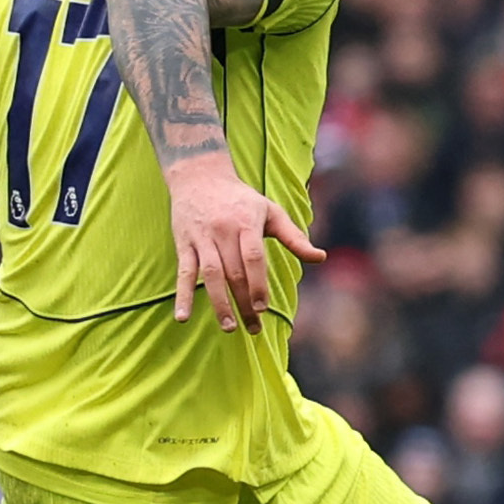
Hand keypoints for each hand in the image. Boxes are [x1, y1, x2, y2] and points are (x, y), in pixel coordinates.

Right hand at [166, 154, 324, 331]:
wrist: (199, 176)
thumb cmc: (241, 199)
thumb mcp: (271, 211)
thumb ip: (294, 237)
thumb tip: (321, 257)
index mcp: (246, 223)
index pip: (253, 257)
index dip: (258, 283)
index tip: (264, 307)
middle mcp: (223, 231)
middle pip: (234, 272)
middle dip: (244, 302)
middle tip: (254, 328)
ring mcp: (201, 239)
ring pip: (210, 275)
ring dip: (219, 303)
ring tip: (228, 327)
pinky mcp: (183, 244)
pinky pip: (183, 273)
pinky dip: (182, 296)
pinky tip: (182, 317)